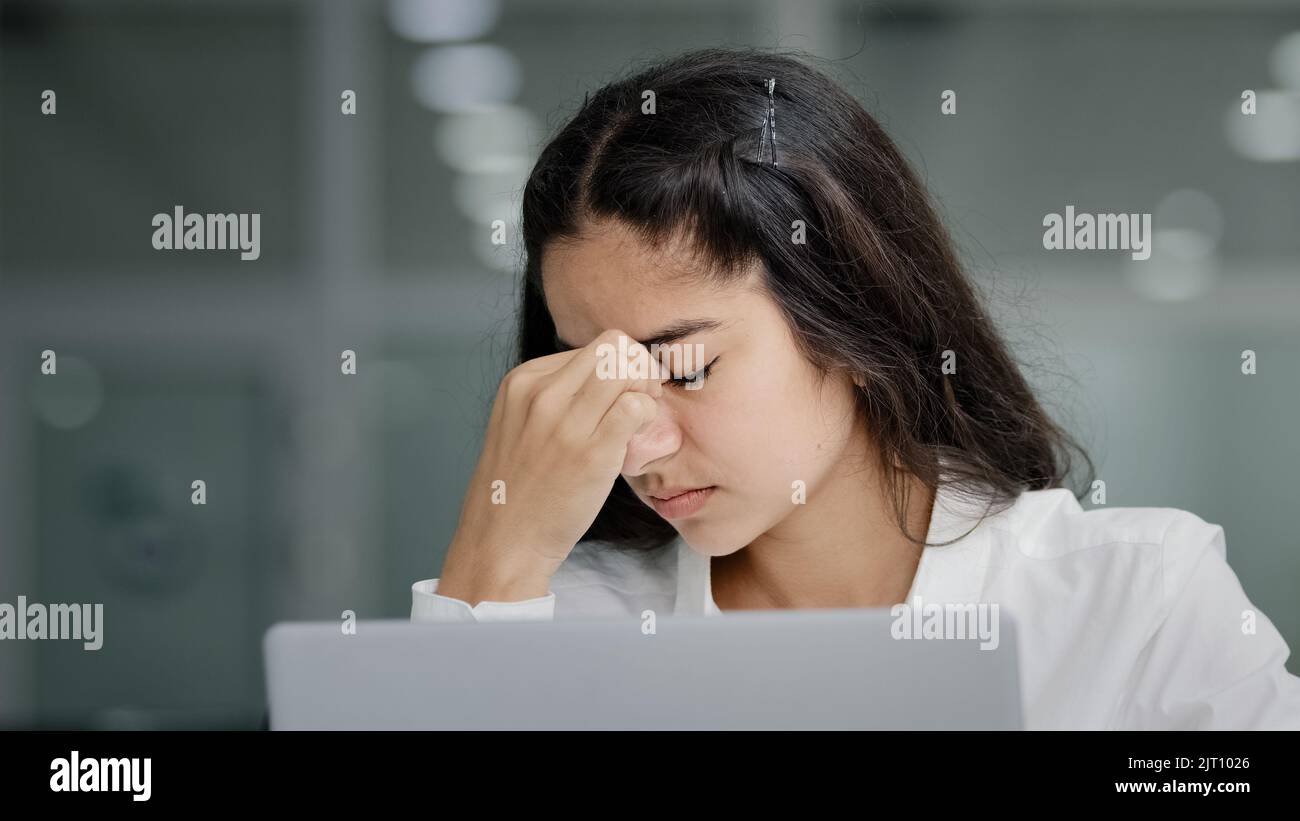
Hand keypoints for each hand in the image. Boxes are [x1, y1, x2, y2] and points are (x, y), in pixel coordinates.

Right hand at [437, 329, 665, 603]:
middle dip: (639, 365)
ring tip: (641, 417)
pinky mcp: (591, 452)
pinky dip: (648, 415)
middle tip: (643, 397)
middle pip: (615, 345)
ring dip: (647, 388)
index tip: (622, 394)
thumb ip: (556, 395)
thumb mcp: (521, 424)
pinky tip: (637, 438)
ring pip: (628, 368)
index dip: (620, 365)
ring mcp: (566, 422)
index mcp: (523, 381)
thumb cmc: (520, 488)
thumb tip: (609, 376)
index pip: (593, 346)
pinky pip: (636, 406)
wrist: (504, 540)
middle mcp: (542, 394)